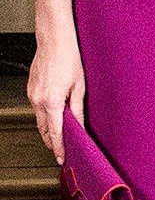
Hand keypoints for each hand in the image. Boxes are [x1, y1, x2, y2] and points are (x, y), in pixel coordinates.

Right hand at [27, 38, 84, 164]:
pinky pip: (36, 108)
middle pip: (44, 129)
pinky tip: (52, 118)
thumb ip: (77, 109)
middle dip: (52, 142)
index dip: (59, 147)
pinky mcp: (30, 88)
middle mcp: (38, 100)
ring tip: (58, 139)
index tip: (62, 158)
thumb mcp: (79, 86)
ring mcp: (32, 94)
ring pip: (39, 120)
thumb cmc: (69, 59)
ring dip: (47, 130)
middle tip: (61, 152)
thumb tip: (80, 126)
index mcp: (51, 102)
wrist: (54, 40)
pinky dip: (44, 116)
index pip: (55, 132)